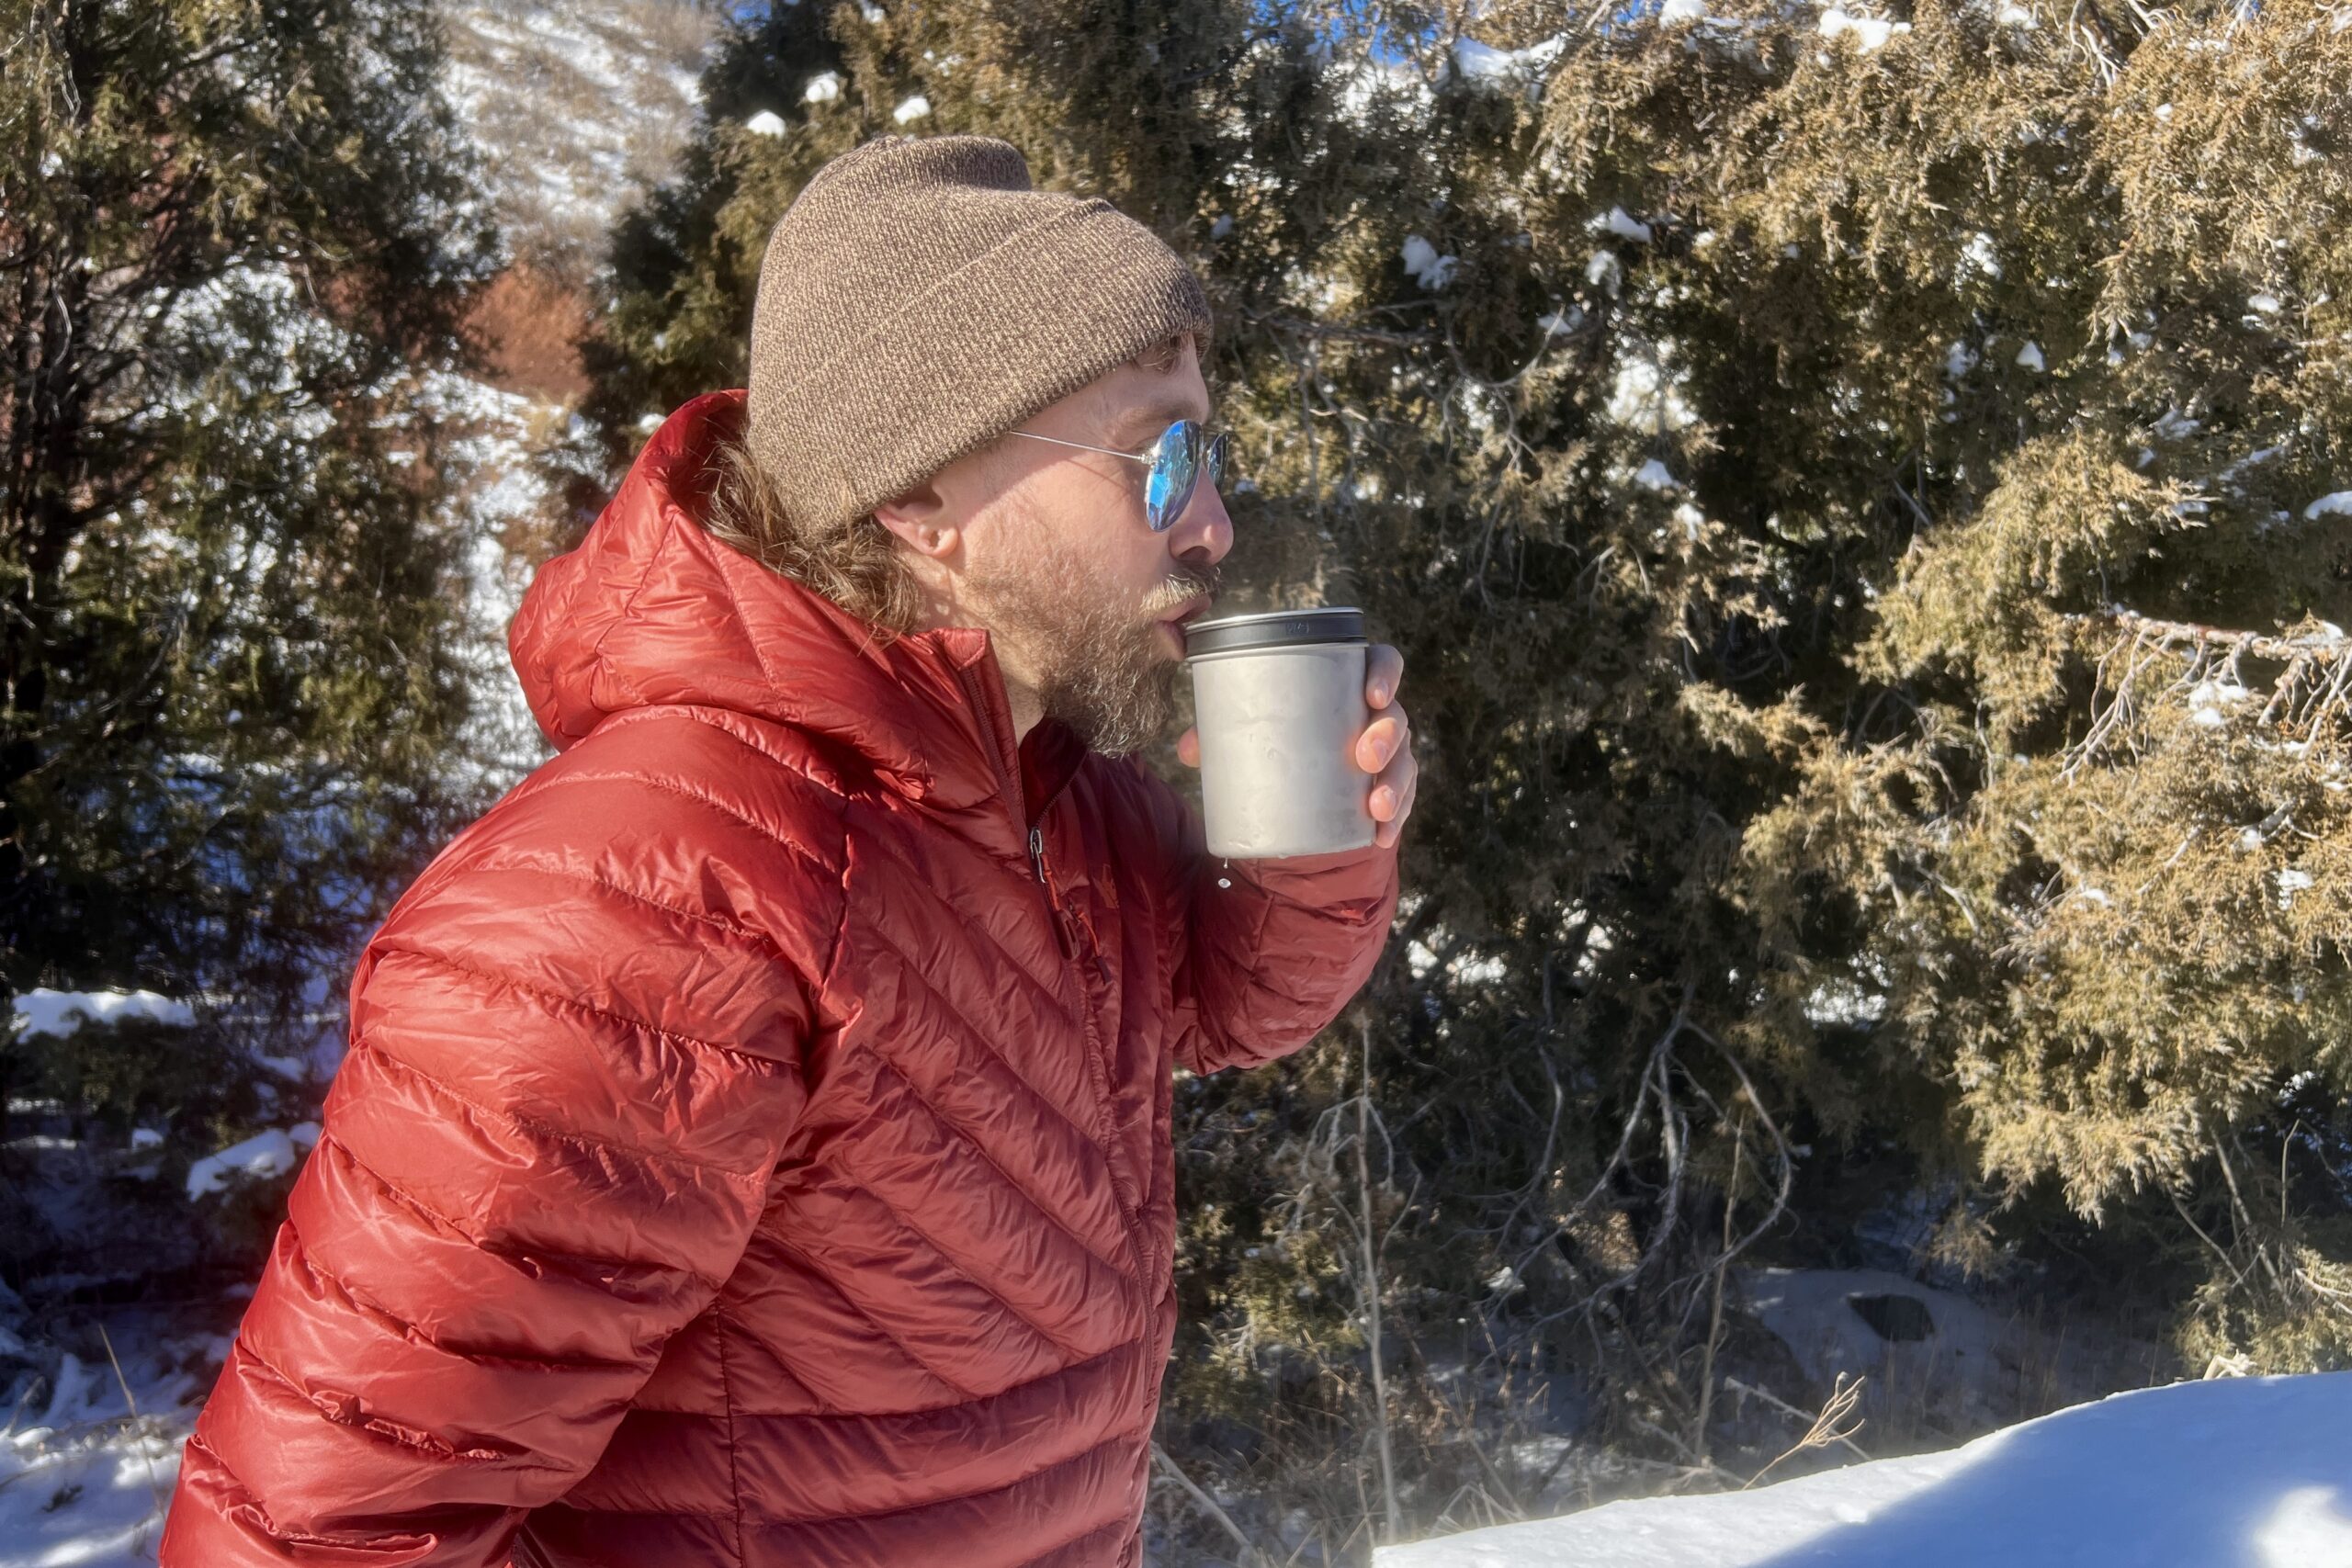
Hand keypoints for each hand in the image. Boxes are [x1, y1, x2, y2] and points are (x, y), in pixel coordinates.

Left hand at [1177, 642, 1416, 849]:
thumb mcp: (1248, 734)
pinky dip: (1394, 820)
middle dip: (1387, 736)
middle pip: (1396, 716)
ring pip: (1404, 762)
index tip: (1373, 695)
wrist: (1293, 787)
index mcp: (1349, 685)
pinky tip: (1380, 835)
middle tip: (1363, 757)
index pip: (1383, 663)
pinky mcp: (1384, 790)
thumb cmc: (1276, 741)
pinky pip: (1401, 803)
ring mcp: (1386, 755)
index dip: (1386, 673)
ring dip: (1395, 784)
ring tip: (1374, 806)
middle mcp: (1375, 717)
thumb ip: (1218, 735)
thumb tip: (1186, 750)